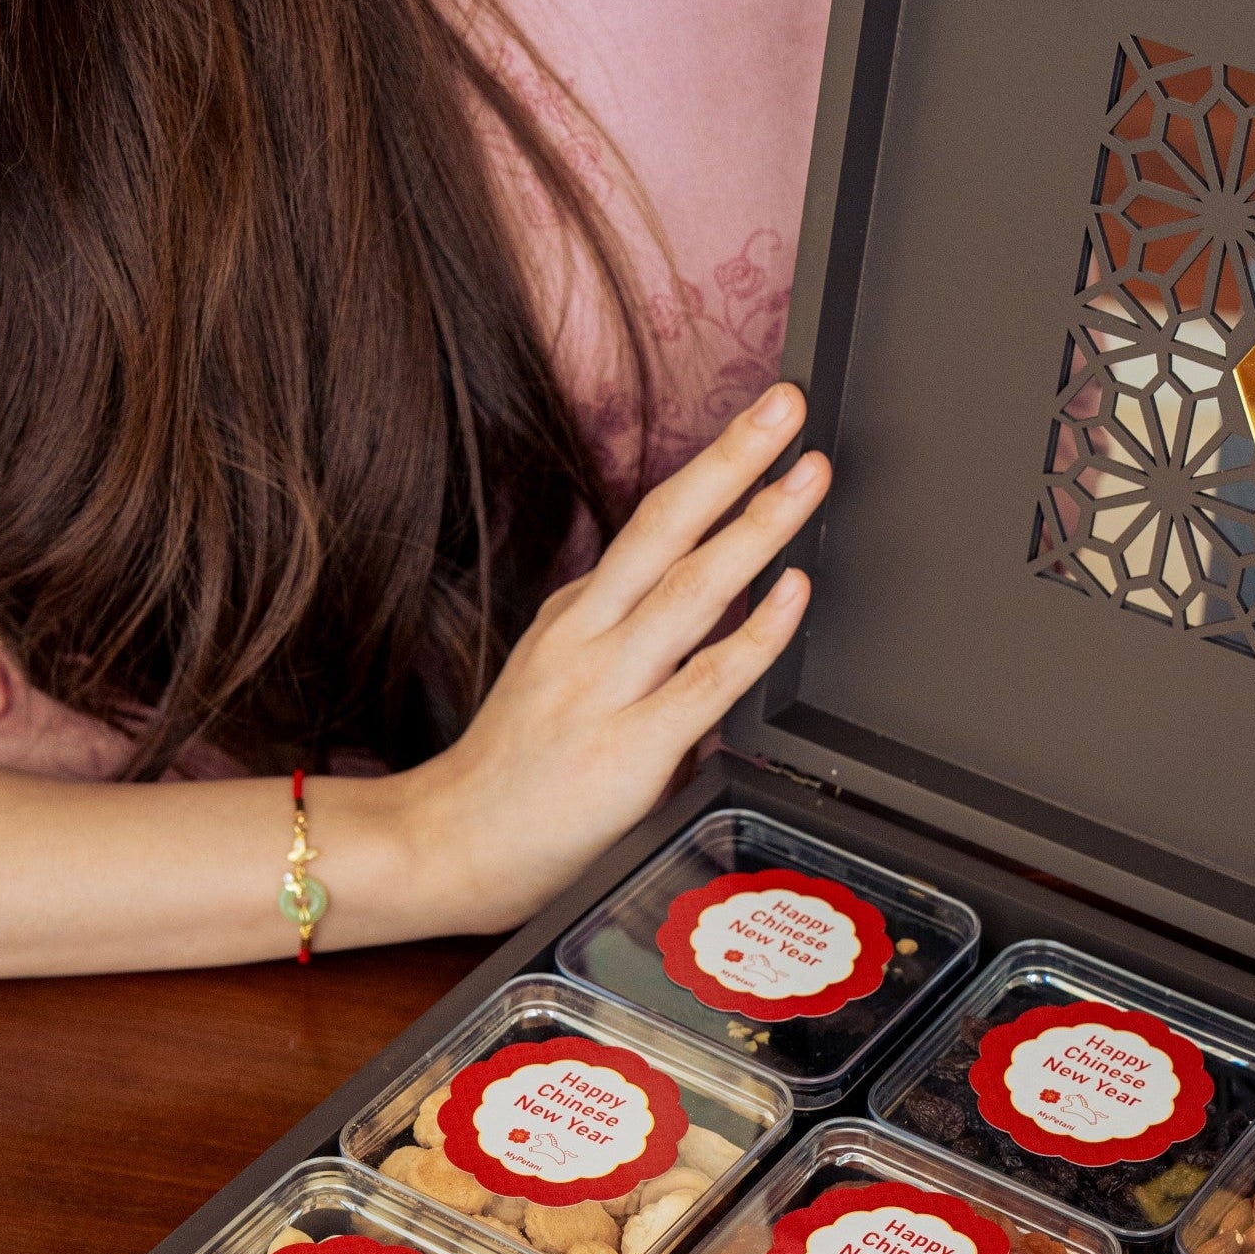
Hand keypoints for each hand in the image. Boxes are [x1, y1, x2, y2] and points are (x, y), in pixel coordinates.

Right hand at [400, 383, 827, 929]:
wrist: (447, 848)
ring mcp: (606, 689)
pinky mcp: (629, 750)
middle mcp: (588, 636)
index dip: (711, 467)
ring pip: (692, 586)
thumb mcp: (557, 683)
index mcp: (576, 615)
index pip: (653, 522)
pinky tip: (794, 591)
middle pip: (667, 525)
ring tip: (807, 475)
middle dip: (733, 457)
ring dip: (757, 525)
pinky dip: (756, 632)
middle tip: (788, 405)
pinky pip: (707, 681)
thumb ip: (626, 651)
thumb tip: (708, 627)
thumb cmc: (510, 778)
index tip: (760, 422)